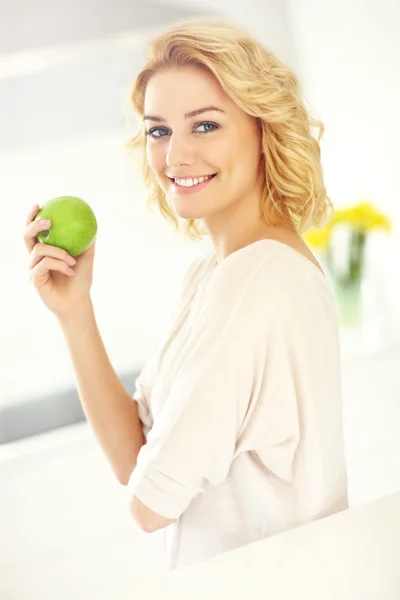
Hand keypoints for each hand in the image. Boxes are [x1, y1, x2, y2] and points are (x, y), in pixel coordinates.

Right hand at [24, 204, 95, 318]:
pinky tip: (70, 269)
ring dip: (58, 252)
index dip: (32, 217)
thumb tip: (94, 223)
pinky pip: (45, 264)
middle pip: (26, 236)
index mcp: (44, 251)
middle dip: (34, 225)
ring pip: (39, 250)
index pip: (33, 231)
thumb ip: (87, 241)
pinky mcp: (34, 279)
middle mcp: (35, 258)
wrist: (78, 301)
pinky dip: (59, 264)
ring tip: (72, 259)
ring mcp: (32, 268)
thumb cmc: (81, 280)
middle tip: (48, 221)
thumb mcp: (87, 257)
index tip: (39, 204)